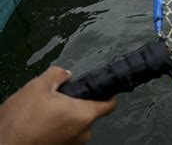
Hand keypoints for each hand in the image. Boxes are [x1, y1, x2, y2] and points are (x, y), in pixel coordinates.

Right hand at [0, 67, 115, 144]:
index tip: (97, 89)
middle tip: (57, 98)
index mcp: (85, 114)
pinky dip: (57, 128)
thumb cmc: (23, 118)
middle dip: (77, 105)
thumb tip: (67, 74)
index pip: (109, 104)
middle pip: (89, 114)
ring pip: (76, 125)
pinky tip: (40, 124)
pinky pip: (66, 135)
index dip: (106, 94)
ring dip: (65, 117)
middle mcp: (84, 133)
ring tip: (44, 112)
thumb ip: (57, 74)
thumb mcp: (38, 86)